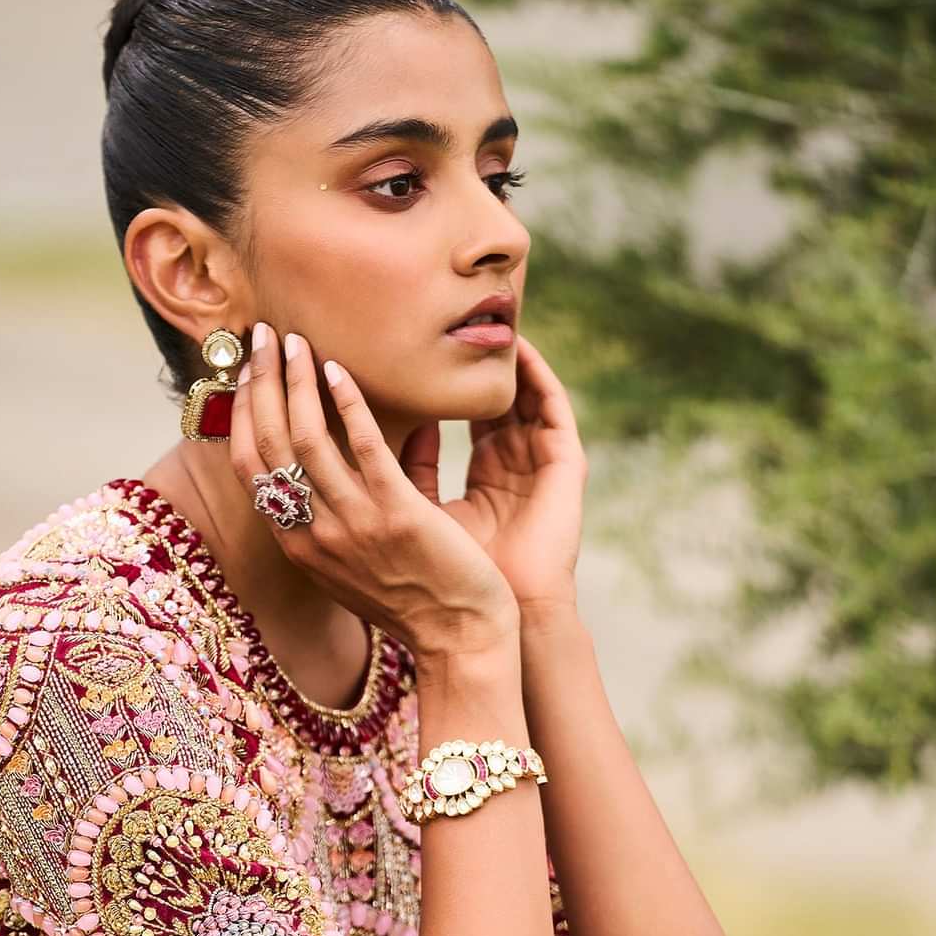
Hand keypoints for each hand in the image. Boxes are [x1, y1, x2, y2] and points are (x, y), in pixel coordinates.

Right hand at [229, 324, 517, 659]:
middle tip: (262, 336)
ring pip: (306, 438)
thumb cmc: (414, 599)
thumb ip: (338, 512)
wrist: (458, 640)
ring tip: (295, 341)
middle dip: (259, 383)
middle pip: (268, 446)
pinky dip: (347, 402)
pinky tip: (339, 368)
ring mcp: (352, 525)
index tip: (246, 372)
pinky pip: (364, 445)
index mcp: (299, 545)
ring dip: (296, 381)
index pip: (249, 468)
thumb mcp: (356, 562)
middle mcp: (314, 535)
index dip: (241, 413)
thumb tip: (340, 452)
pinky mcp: (395, 515)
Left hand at [399, 334, 587, 619]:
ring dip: (503, 357)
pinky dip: (535, 373)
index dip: (443, 385)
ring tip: (478, 315)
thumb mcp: (419, 514)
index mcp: (486, 476)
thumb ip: (406, 472)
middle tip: (445, 316)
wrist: (490, 621)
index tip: (408, 352)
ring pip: (524, 392)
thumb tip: (369, 430)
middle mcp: (516, 462)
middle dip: (473, 361)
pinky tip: (516, 345)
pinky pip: (552, 404)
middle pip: (495, 396)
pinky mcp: (566, 463)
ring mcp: (543, 460)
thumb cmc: (451, 580)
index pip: (466, 416)